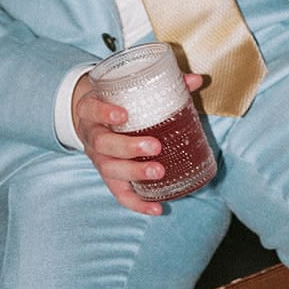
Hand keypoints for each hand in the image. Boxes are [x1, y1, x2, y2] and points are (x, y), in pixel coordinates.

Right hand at [71, 70, 202, 214]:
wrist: (92, 120)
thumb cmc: (117, 103)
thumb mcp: (128, 91)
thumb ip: (162, 84)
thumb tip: (195, 80)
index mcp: (93, 111)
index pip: (92, 110)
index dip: (105, 112)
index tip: (123, 114)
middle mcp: (92, 136)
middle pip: (103, 145)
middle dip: (128, 147)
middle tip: (154, 146)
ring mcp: (99, 160)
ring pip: (111, 170)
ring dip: (134, 173)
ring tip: (159, 172)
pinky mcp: (109, 178)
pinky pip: (120, 194)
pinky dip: (137, 204)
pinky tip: (156, 209)